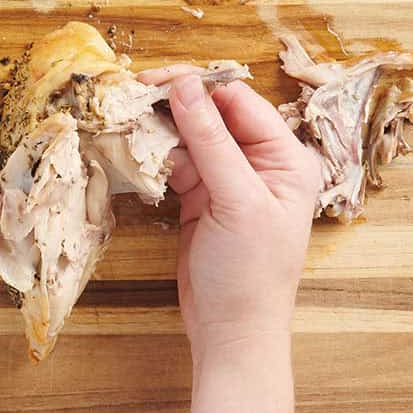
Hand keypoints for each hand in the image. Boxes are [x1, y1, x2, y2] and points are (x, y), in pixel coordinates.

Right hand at [137, 67, 320, 367]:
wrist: (232, 333)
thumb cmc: (250, 274)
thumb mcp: (235, 201)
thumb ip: (211, 141)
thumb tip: (184, 86)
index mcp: (287, 158)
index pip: (239, 102)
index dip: (199, 87)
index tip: (155, 79)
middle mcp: (262, 163)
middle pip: (213, 115)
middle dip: (174, 104)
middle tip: (131, 93)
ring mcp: (230, 181)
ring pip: (190, 137)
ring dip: (160, 128)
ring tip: (126, 117)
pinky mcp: (202, 199)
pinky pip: (178, 163)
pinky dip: (156, 155)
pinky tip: (134, 148)